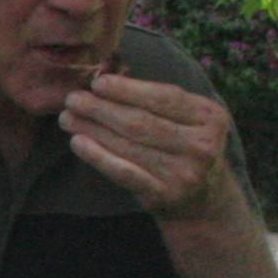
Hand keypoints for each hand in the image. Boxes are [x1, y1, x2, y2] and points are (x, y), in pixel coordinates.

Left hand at [62, 72, 236, 221]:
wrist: (204, 197)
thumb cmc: (184, 146)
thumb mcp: (187, 119)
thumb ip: (157, 100)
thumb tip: (105, 80)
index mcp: (210, 117)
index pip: (164, 97)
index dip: (127, 89)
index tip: (98, 82)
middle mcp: (202, 145)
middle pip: (142, 122)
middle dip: (102, 108)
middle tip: (73, 99)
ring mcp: (185, 172)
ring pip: (129, 145)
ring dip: (93, 129)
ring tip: (68, 118)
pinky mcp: (165, 194)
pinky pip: (124, 172)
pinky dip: (98, 156)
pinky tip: (78, 143)